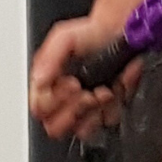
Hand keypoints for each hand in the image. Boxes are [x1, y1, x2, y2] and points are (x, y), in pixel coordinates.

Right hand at [29, 16, 142, 141]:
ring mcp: (87, 108)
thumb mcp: (64, 38)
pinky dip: (115, 105)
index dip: (53, 100)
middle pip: (57, 127)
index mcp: (49, 86)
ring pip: (83, 129)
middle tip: (85, 91)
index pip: (40, 109)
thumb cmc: (93, 34)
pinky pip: (109, 120)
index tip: (71, 83)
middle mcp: (65, 101)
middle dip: (74, 109)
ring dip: (95, 110)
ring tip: (104, 90)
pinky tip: (117, 88)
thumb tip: (39, 80)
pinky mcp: (109, 110)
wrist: (122, 31)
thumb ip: (48, 58)